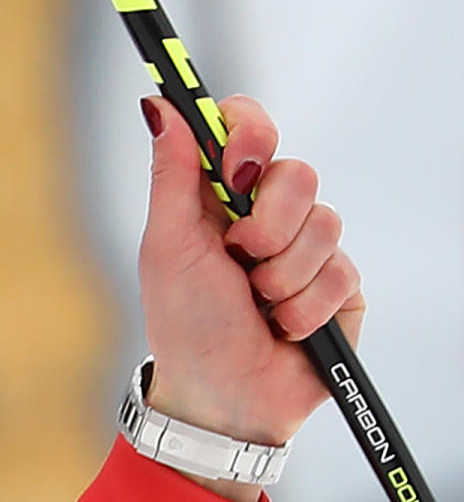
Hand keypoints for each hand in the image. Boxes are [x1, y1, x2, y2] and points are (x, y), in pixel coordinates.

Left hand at [137, 93, 366, 495]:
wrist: (221, 397)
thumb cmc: (185, 324)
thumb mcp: (168, 247)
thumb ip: (172, 176)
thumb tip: (159, 104)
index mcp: (221, 197)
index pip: (250, 128)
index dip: (251, 134)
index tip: (236, 165)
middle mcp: (269, 215)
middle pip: (298, 174)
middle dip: (265, 226)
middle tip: (238, 260)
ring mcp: (309, 249)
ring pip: (324, 224)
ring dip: (280, 277)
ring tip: (257, 305)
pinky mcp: (342, 285)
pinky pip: (340, 273)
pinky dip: (303, 308)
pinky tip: (283, 330)